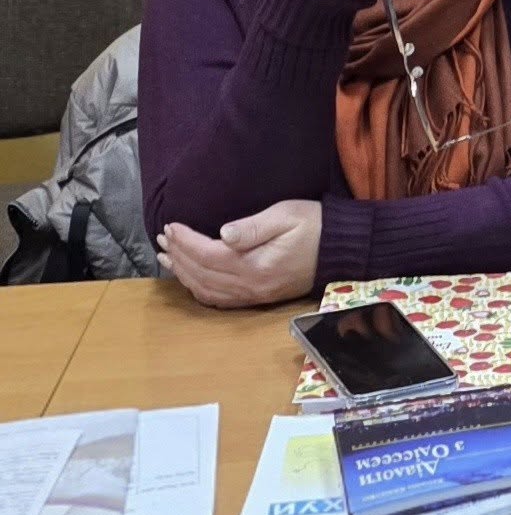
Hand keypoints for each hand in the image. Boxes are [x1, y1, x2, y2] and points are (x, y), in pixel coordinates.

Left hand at [156, 200, 321, 307]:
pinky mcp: (257, 297)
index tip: (171, 226)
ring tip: (167, 256)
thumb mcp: (287, 216)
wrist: (342, 249)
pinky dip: (198, 288)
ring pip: (206, 290)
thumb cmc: (315, 225)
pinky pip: (218, 299)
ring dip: (183, 273)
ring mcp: (254, 295)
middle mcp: (251, 286)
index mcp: (256, 265)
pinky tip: (190, 276)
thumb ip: (254, 227)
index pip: (208, 256)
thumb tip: (223, 235)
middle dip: (179, 256)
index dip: (185, 242)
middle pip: (202, 275)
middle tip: (163, 238)